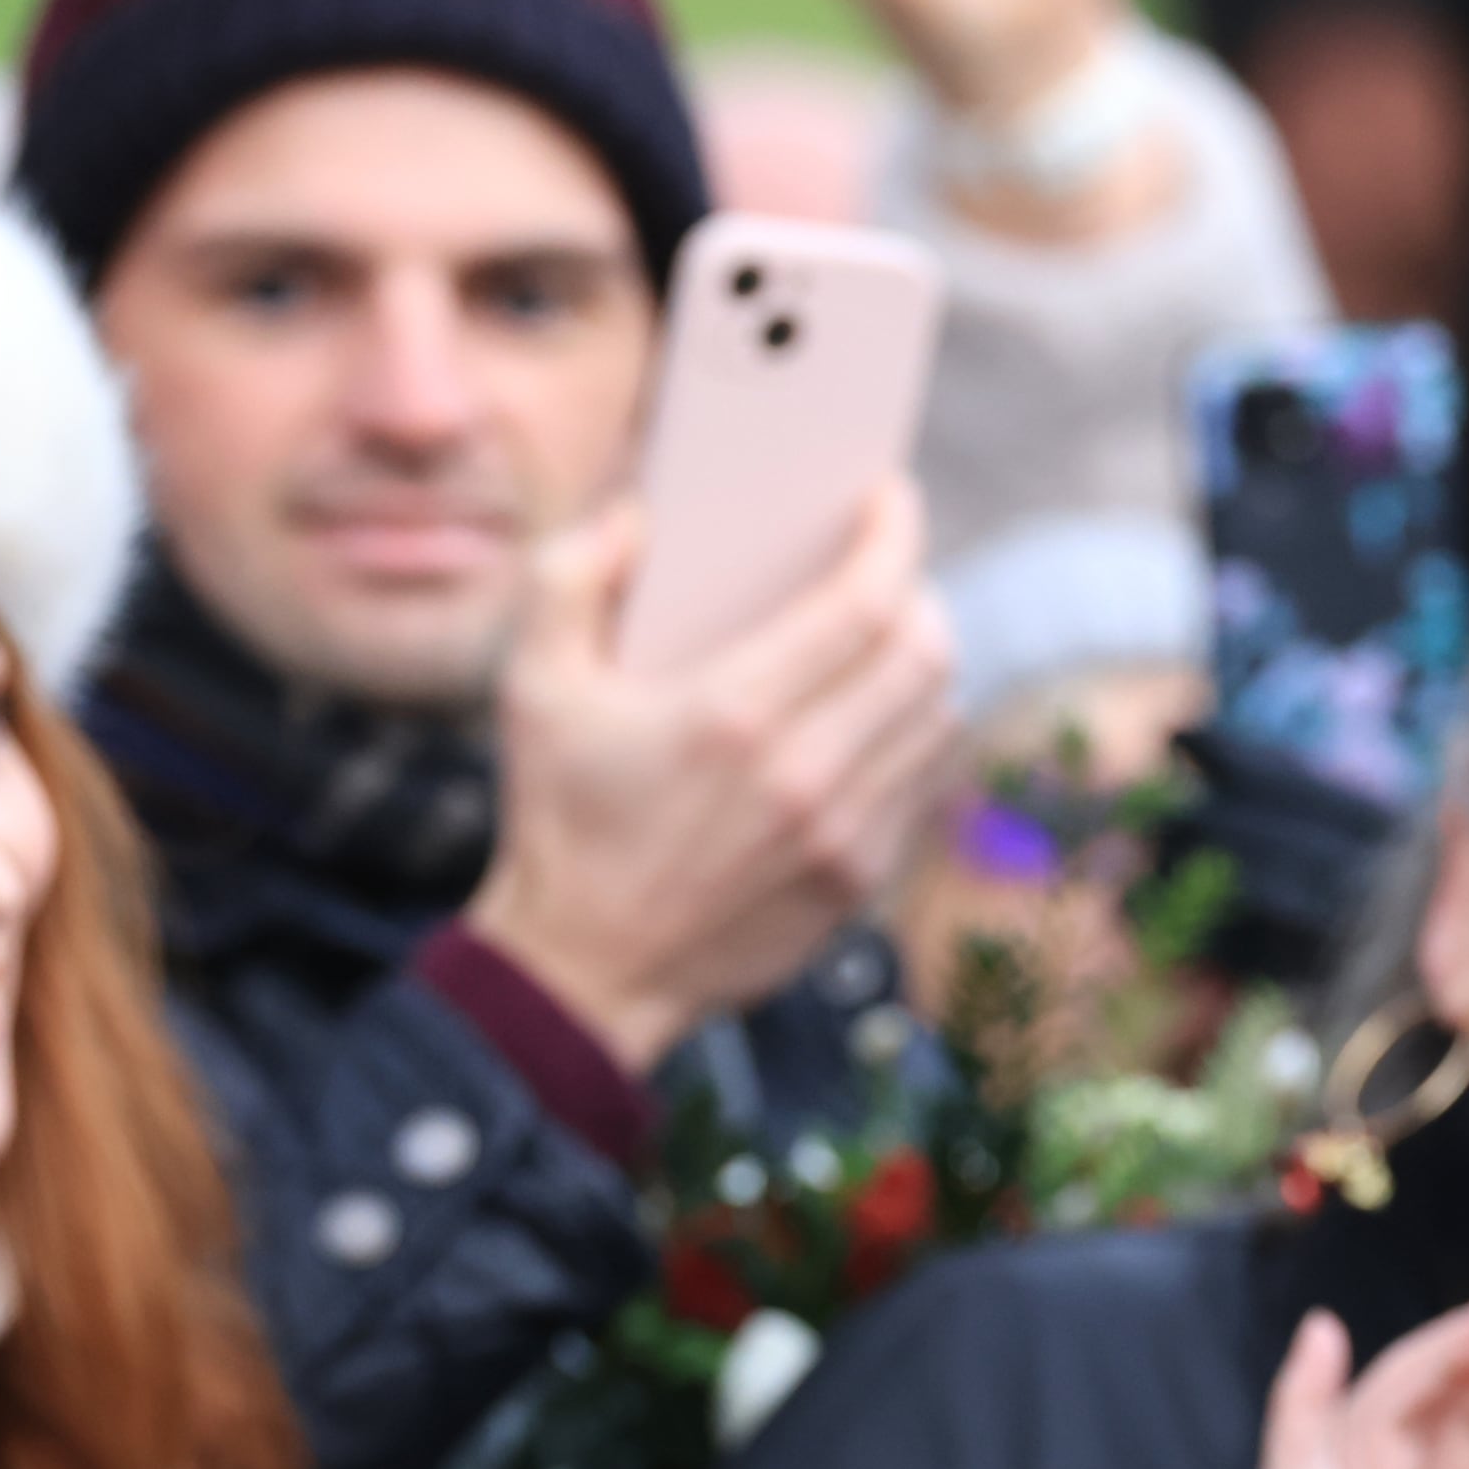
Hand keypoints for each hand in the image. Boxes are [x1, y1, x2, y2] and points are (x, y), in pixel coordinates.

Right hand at [459, 479, 960, 1071]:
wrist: (585, 970)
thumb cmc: (559, 817)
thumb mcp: (530, 686)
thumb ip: (571, 576)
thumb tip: (641, 514)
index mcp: (732, 715)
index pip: (865, 601)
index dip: (894, 534)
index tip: (892, 497)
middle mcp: (805, 775)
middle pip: (925, 652)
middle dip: (919, 592)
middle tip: (889, 572)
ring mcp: (843, 836)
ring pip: (938, 717)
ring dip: (925, 665)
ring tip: (889, 641)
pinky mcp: (859, 882)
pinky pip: (921, 783)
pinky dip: (912, 737)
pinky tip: (874, 720)